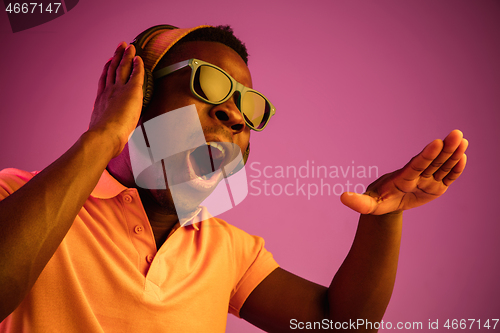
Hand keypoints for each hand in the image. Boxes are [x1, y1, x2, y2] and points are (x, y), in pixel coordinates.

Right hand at [89, 42, 143, 157]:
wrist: (104, 137)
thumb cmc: (104, 140)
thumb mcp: (103, 133)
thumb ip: (107, 132)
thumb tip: (110, 144)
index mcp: (101, 102)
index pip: (104, 82)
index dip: (107, 71)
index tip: (108, 63)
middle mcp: (108, 92)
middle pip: (112, 70)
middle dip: (116, 57)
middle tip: (120, 47)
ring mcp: (119, 90)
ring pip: (123, 68)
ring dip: (126, 56)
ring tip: (128, 47)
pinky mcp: (132, 91)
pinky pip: (136, 74)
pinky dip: (137, 65)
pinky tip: (139, 59)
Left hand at [341, 130, 467, 214]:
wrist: (386, 201)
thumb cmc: (377, 201)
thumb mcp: (368, 204)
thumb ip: (358, 202)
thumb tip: (342, 198)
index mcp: (404, 177)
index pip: (416, 164)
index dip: (426, 154)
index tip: (436, 142)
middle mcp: (417, 175)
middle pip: (433, 161)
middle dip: (445, 149)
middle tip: (456, 134)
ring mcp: (427, 180)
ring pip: (442, 166)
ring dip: (453, 155)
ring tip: (463, 141)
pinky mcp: (435, 187)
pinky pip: (447, 177)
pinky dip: (455, 169)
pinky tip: (463, 157)